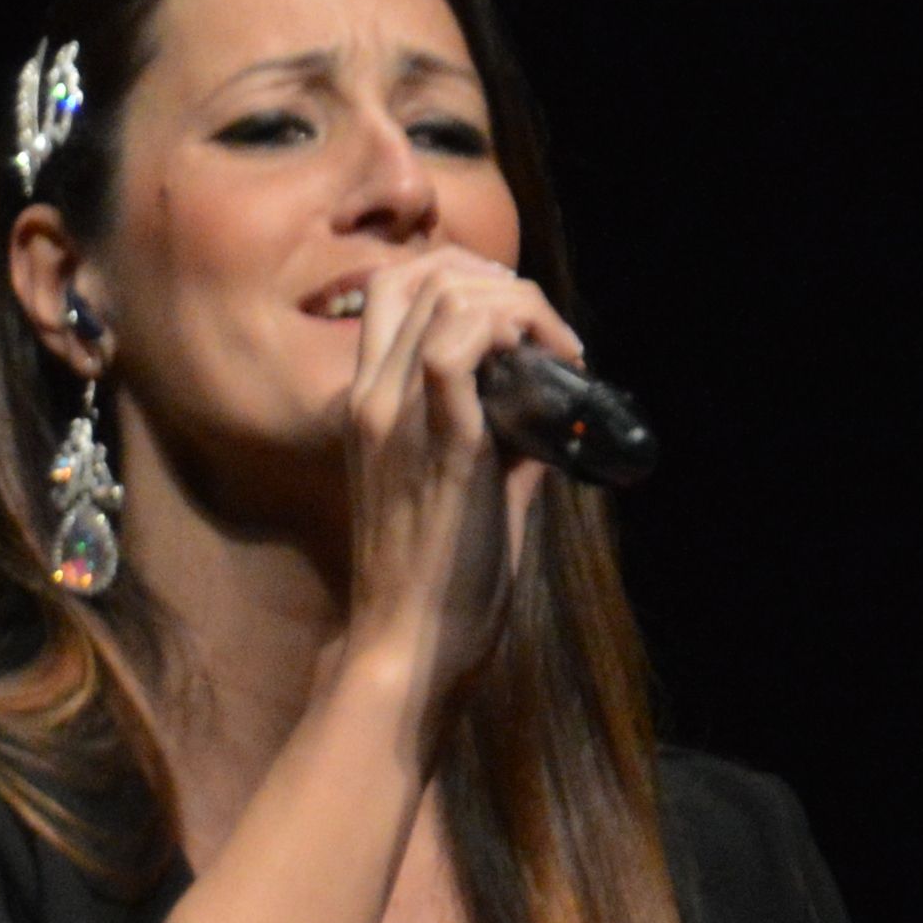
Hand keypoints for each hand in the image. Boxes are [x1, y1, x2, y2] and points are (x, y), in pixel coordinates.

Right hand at [336, 246, 585, 686]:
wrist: (408, 646)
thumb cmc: (435, 579)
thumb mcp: (462, 483)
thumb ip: (499, 432)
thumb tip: (554, 401)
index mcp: (366, 405)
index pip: (391, 287)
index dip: (460, 277)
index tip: (515, 319)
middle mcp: (371, 398)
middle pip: (421, 276)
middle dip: (498, 282)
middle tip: (546, 331)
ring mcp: (397, 418)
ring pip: (445, 298)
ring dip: (516, 306)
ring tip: (555, 349)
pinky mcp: (442, 446)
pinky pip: (459, 351)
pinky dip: (512, 334)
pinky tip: (548, 364)